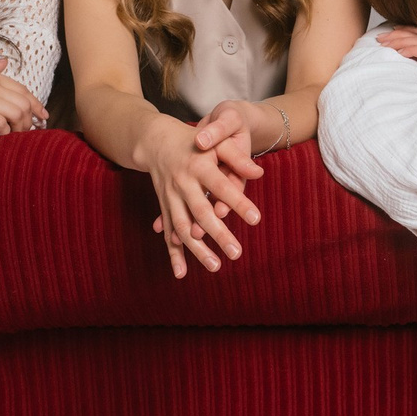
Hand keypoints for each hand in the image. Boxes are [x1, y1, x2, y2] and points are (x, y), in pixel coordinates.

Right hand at [0, 57, 46, 132]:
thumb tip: (5, 62)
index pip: (23, 89)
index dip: (36, 104)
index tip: (43, 115)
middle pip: (24, 102)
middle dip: (31, 119)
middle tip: (30, 130)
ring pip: (16, 113)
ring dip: (20, 127)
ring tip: (17, 136)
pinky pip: (1, 122)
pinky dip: (5, 131)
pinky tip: (2, 136)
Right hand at [135, 115, 262, 278]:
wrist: (157, 142)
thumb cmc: (197, 142)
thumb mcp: (218, 142)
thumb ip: (238, 157)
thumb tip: (259, 173)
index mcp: (199, 165)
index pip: (221, 186)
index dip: (237, 202)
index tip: (256, 219)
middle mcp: (183, 183)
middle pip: (201, 211)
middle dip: (218, 234)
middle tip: (237, 253)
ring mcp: (171, 197)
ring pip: (182, 227)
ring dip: (197, 249)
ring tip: (216, 267)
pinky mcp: (164, 208)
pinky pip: (168, 233)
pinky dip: (173, 254)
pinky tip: (182, 273)